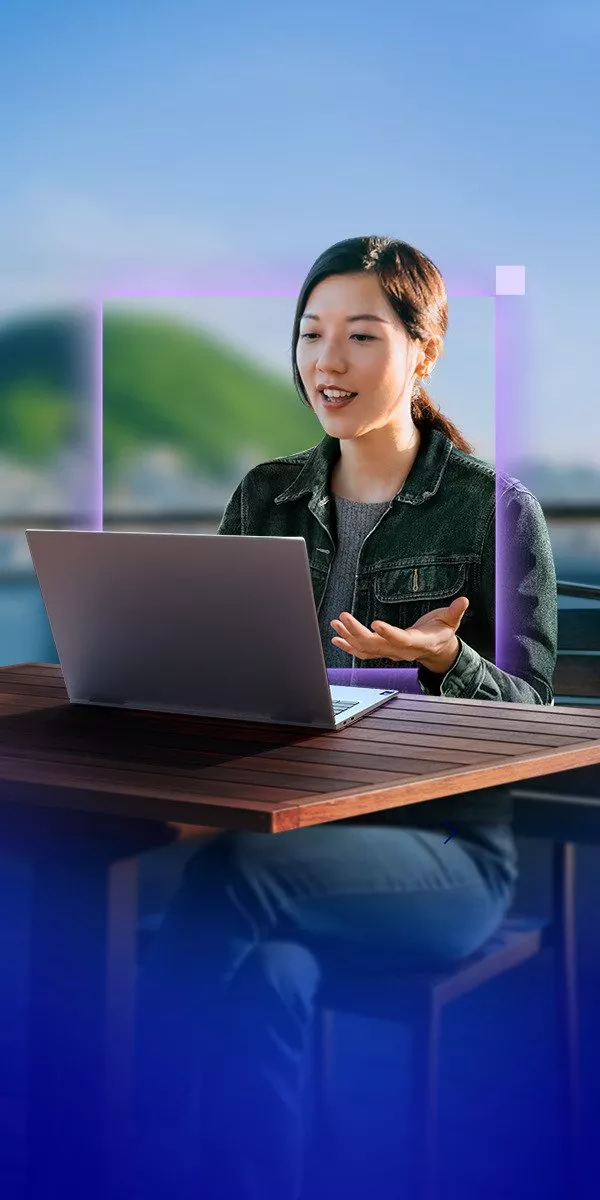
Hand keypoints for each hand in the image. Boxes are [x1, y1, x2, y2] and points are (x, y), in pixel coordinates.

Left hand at [330, 596, 469, 672]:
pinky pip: (362, 652)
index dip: (388, 633)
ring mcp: (389, 652)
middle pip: (376, 645)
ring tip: (336, 624)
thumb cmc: (441, 633)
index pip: (400, 640)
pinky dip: (348, 645)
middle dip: (357, 632)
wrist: (436, 650)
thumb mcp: (451, 622)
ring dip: (348, 637)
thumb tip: (463, 600)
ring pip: (365, 649)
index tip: (374, 623)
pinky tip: (336, 637)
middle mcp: (400, 651)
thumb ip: (455, 612)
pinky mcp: (382, 650)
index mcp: (416, 643)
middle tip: (343, 617)